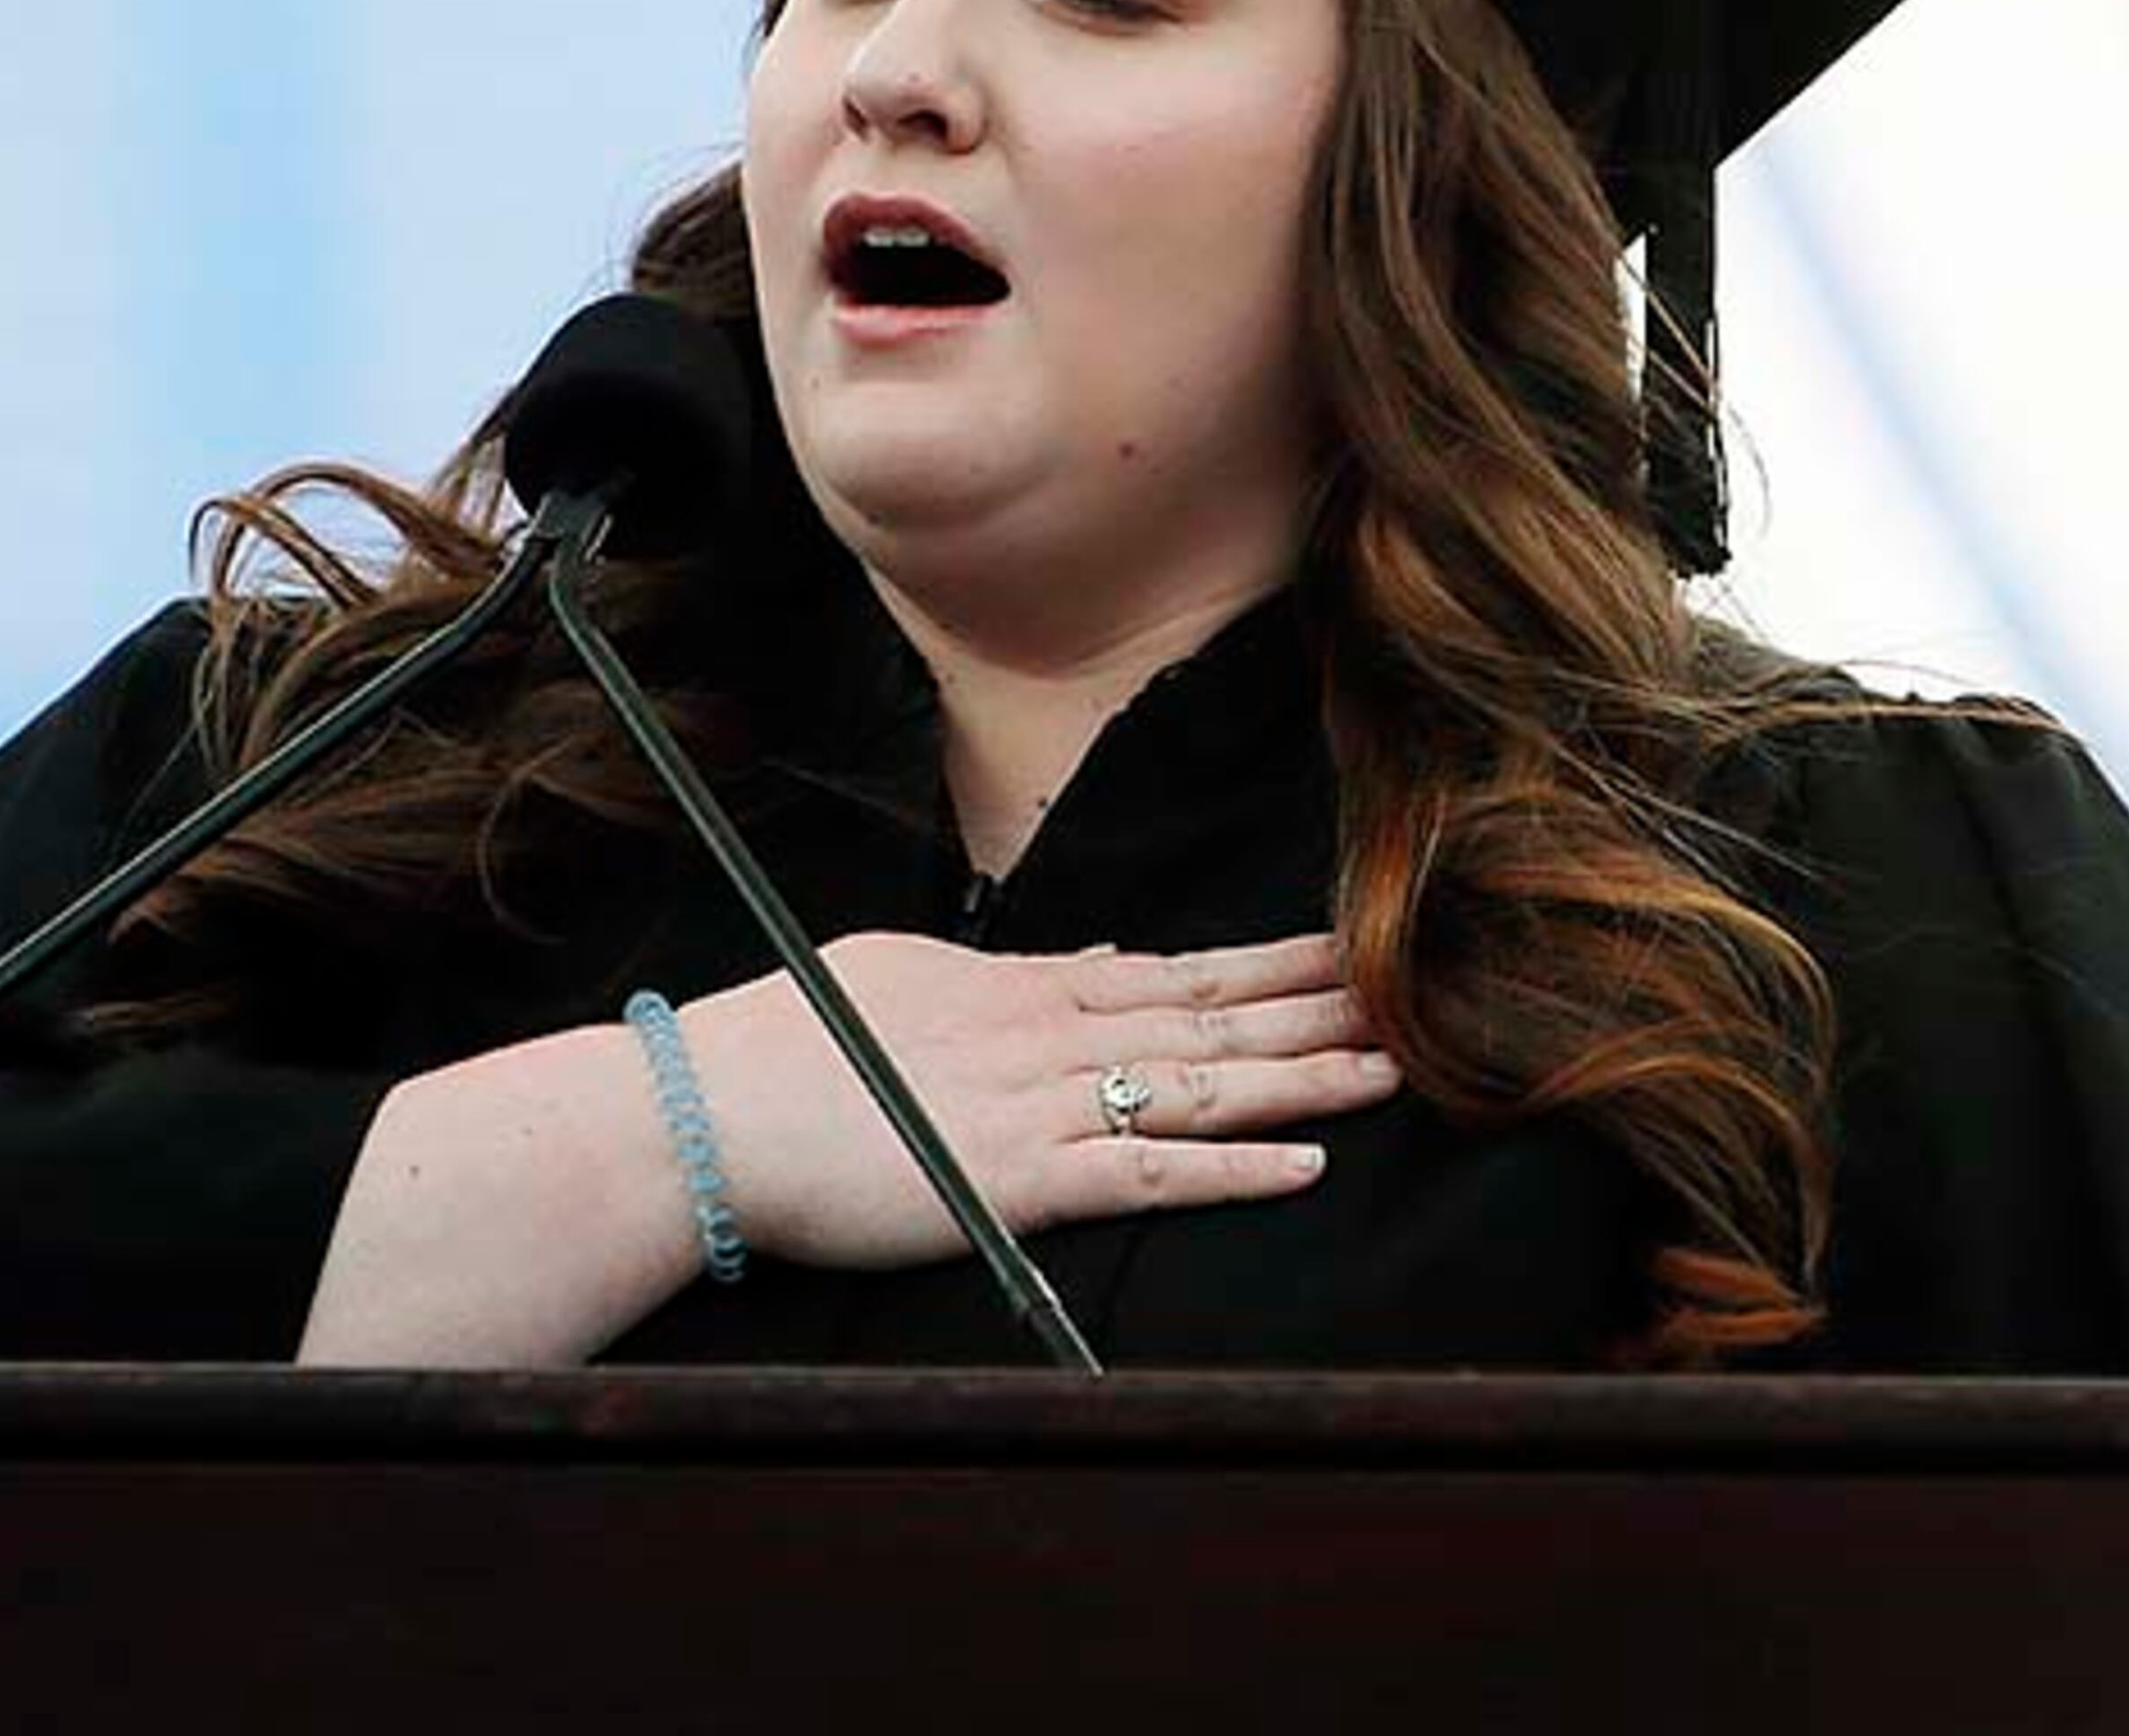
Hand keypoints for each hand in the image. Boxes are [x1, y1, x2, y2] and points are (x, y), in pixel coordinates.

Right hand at [677, 929, 1397, 1270]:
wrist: (711, 1111)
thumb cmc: (789, 1044)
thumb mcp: (907, 975)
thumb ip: (1013, 972)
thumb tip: (1098, 961)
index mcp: (1022, 988)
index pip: (1173, 969)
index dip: (1270, 963)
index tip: (1348, 946)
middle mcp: (1049, 1035)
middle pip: (1211, 1017)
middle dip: (1320, 1006)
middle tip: (1417, 989)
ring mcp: (1039, 1105)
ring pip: (1201, 1086)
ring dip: (1304, 1079)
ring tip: (1395, 1067)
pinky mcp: (1017, 1181)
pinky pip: (1146, 1173)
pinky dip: (1230, 1171)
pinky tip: (1301, 1166)